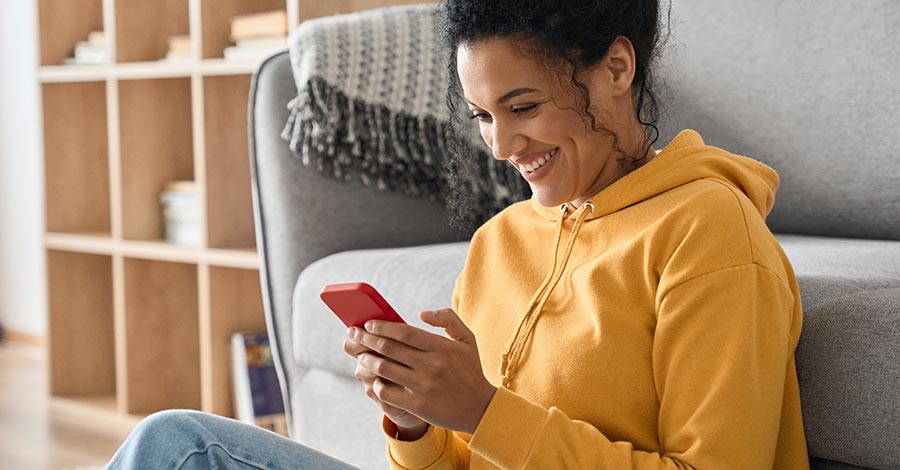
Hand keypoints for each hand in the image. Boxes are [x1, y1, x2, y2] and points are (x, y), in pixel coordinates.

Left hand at [347, 308, 496, 434]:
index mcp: (441, 347)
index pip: (404, 331)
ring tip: (360, 355)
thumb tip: (421, 314)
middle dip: (366, 338)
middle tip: (353, 334)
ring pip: (384, 368)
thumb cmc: (470, 370)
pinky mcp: (418, 405)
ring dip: (367, 359)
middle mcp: (431, 365)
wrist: (480, 408)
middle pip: (388, 348)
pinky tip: (374, 379)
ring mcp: (423, 386)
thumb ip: (448, 319)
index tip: (368, 323)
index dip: (382, 326)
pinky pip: (387, 392)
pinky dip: (376, 384)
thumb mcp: (467, 339)